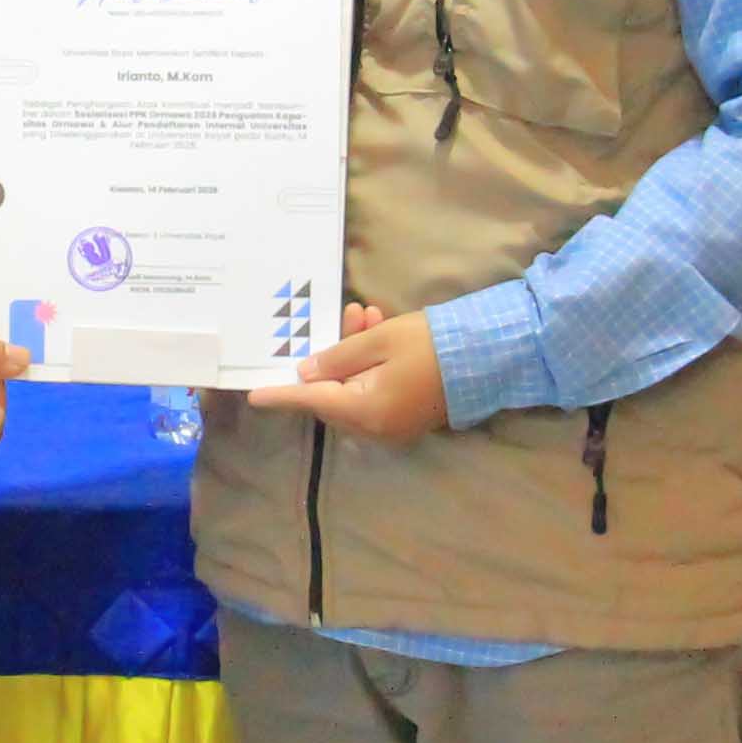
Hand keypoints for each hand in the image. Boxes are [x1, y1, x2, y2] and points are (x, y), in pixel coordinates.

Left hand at [244, 302, 446, 443]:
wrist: (488, 356)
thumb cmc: (430, 345)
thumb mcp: (378, 341)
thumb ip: (337, 357)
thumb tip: (307, 373)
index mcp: (365, 411)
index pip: (311, 401)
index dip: (281, 396)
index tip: (253, 395)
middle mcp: (376, 428)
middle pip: (333, 395)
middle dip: (332, 357)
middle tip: (348, 314)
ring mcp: (393, 427)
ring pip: (354, 391)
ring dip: (353, 356)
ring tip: (367, 314)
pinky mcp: (406, 418)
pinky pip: (373, 394)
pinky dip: (369, 368)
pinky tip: (377, 331)